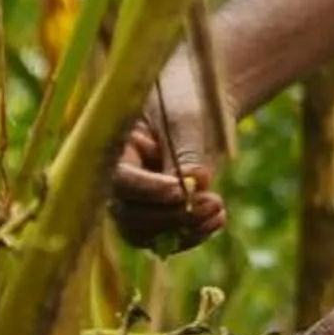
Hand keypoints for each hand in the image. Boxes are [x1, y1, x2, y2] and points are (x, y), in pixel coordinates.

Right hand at [109, 66, 224, 252]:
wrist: (200, 98)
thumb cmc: (186, 98)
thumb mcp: (186, 118)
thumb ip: (187, 150)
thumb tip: (196, 182)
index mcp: (115, 149)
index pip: (120, 179)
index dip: (147, 190)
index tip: (179, 191)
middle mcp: (122, 181)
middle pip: (129, 215)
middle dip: (170, 216)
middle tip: (210, 202)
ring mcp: (140, 200)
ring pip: (147, 234)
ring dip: (183, 230)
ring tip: (218, 210)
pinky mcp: (162, 212)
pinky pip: (169, 236)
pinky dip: (193, 233)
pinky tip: (218, 218)